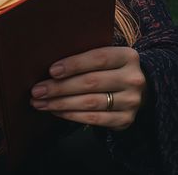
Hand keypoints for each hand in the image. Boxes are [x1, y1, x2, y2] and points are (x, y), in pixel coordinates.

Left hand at [29, 46, 146, 130]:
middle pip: (91, 82)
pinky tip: (56, 111)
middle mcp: (133, 79)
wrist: (140, 91)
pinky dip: (71, 115)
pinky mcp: (126, 120)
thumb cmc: (112, 70)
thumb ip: (87, 58)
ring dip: (60, 103)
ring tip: (40, 102)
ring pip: (90, 103)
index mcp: (128, 56)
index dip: (74, 64)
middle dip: (59, 87)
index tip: (52, 70)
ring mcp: (131, 101)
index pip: (99, 58)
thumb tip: (52, 67)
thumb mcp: (108, 58)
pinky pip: (94, 119)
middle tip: (37, 90)